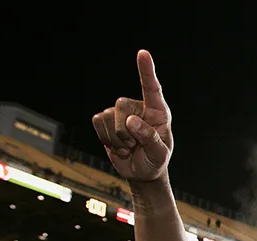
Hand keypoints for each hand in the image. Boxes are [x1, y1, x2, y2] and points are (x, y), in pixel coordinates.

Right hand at [92, 50, 172, 182]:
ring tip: (128, 147)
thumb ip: (150, 138)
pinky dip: (105, 138)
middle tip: (134, 146)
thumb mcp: (159, 154)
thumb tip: (131, 120)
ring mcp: (121, 113)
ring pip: (107, 116)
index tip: (143, 53)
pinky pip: (97, 122)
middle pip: (121, 104)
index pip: (152, 88)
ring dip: (116, 139)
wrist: (141, 172)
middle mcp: (139, 107)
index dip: (146, 70)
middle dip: (124, 130)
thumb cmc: (155, 161)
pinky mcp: (106, 120)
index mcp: (158, 111)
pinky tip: (117, 146)